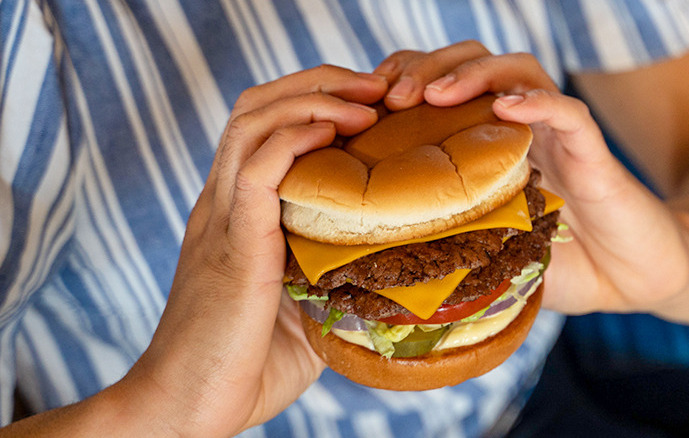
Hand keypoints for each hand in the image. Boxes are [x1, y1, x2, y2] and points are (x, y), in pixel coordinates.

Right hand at [115, 66, 387, 436]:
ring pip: (253, 122)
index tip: (373, 105)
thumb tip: (383, 275)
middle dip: (320, 82)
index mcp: (238, 214)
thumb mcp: (302, 313)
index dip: (316, 101)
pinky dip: (296, 137)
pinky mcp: (231, 243)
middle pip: (256, 107)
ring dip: (315, 99)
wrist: (187, 409)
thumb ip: (329, 283)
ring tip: (368, 101)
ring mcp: (221, 219)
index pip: (265, 127)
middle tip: (377, 88)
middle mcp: (224, 204)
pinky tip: (335, 132)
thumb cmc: (242, 367)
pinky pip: (258, 168)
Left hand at [374, 42, 688, 316]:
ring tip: (434, 96)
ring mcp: (558, 135)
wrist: (629, 279)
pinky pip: (568, 112)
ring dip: (472, 75)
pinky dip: (538, 102)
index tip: (366, 103)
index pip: (444, 88)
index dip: (405, 82)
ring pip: (518, 71)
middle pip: (474, 63)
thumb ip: (442, 242)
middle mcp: (521, 127)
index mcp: (489, 144)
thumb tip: (372, 258)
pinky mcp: (595, 153)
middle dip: (428, 68)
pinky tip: (507, 108)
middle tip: (392, 95)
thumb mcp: (484, 251)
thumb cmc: (555, 263)